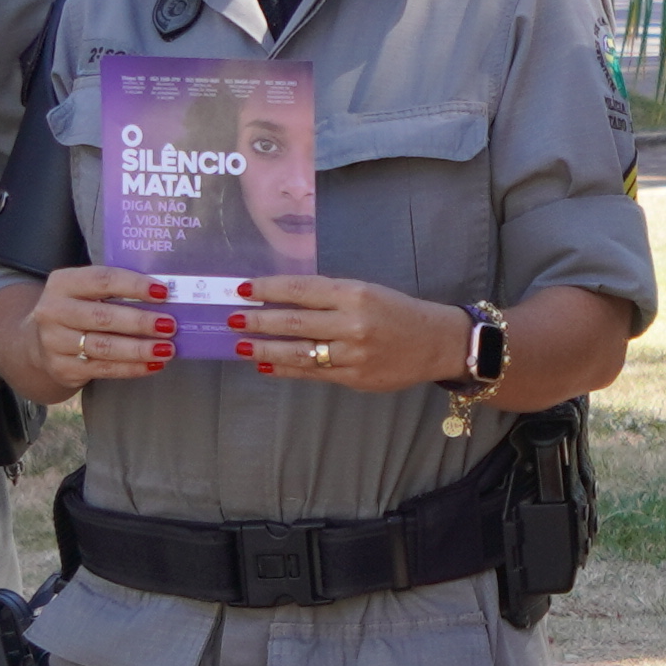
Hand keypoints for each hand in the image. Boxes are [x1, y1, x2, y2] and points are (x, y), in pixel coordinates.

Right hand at [11, 265, 180, 397]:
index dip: (134, 285)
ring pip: (104, 346)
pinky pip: (104, 369)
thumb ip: (115, 289)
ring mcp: (56, 342)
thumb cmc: (76, 311)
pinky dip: (132, 368)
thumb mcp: (84, 292)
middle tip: (169, 325)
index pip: (102, 280)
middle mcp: (54, 311)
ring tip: (167, 348)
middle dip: (140, 321)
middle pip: (103, 316)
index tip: (163, 292)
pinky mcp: (63, 368)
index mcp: (63, 283)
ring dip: (140, 349)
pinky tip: (153, 364)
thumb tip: (164, 295)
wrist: (38, 344)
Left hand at [237, 275, 472, 395]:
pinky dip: (285, 368)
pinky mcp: (353, 377)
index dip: (268, 288)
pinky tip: (265, 363)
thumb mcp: (366, 291)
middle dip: (258, 320)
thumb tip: (282, 298)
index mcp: (354, 294)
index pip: (301, 289)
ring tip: (240, 345)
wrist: (435, 343)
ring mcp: (352, 353)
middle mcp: (352, 323)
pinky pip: (311, 373)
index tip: (242, 288)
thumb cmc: (397, 312)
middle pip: (294, 321)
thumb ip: (329, 295)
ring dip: (265, 347)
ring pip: (298, 351)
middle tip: (231, 318)